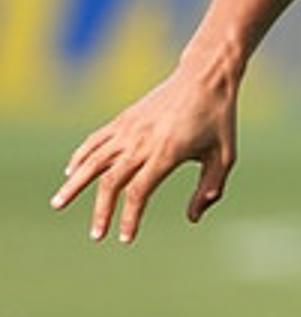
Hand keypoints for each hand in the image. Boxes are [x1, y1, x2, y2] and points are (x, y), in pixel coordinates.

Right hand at [50, 65, 238, 242]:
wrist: (205, 78)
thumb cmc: (219, 119)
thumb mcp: (225, 156)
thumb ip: (210, 188)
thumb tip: (193, 218)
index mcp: (166, 153)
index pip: (138, 192)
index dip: (129, 218)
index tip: (125, 238)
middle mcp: (141, 142)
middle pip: (111, 182)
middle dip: (101, 211)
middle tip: (95, 235)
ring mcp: (129, 129)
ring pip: (93, 160)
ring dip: (74, 184)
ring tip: (59, 203)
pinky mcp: (123, 119)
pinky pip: (95, 140)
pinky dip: (81, 156)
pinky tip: (72, 171)